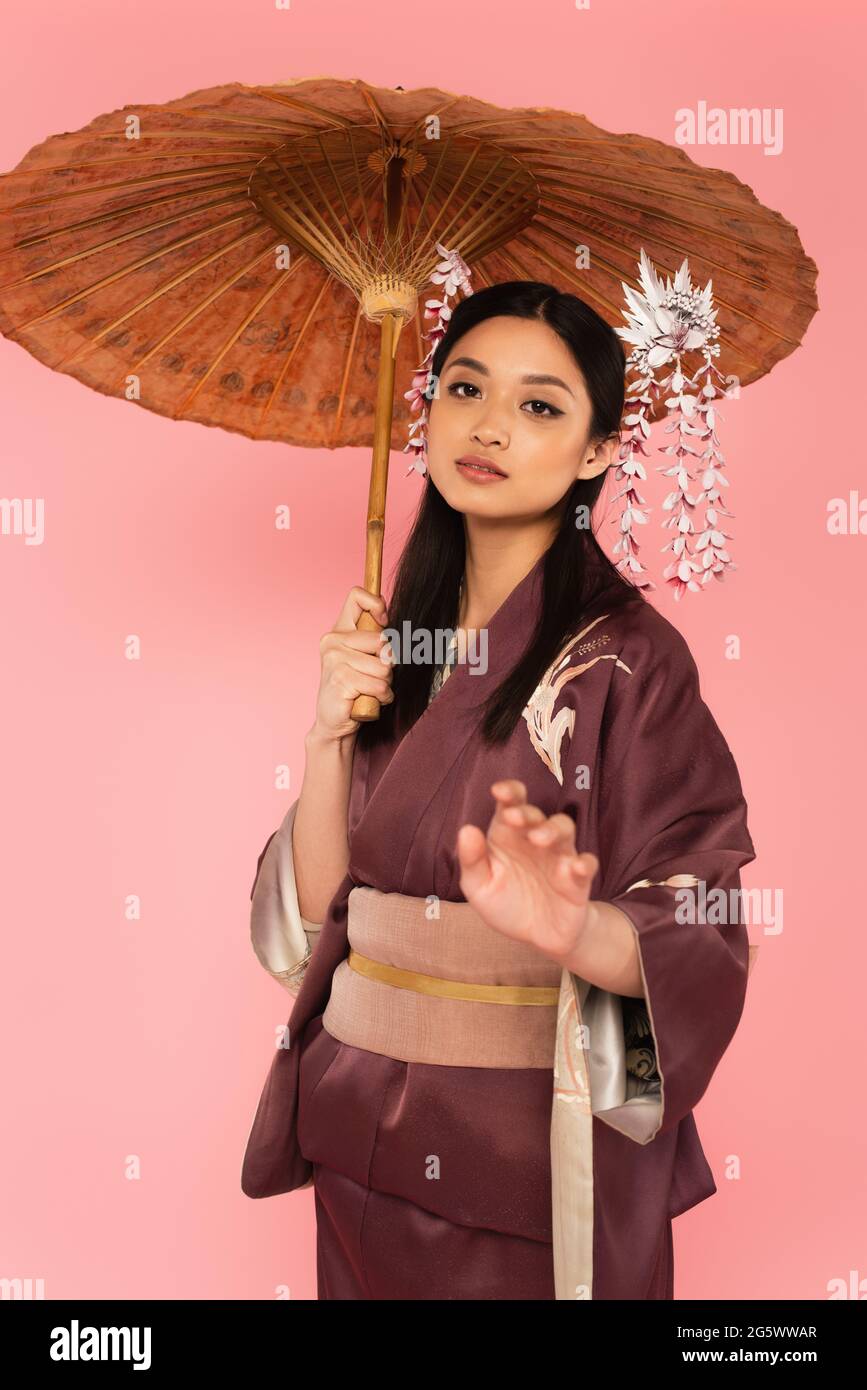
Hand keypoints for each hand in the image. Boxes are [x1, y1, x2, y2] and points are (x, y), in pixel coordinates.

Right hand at [309, 586, 394, 741]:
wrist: (335, 722)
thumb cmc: (353, 690)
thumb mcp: (365, 659)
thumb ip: (374, 639)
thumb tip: (387, 621)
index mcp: (338, 631)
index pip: (357, 596)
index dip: (377, 604)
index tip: (384, 622)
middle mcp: (333, 641)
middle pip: (383, 640)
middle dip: (388, 664)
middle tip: (374, 676)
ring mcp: (334, 660)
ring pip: (384, 667)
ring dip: (385, 684)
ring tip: (370, 690)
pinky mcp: (340, 679)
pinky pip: (379, 685)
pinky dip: (382, 696)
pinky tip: (369, 700)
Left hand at [456, 779, 599, 965]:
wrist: (537, 936)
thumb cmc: (505, 903)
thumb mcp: (479, 887)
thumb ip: (472, 860)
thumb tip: (466, 829)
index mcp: (508, 835)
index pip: (511, 804)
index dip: (509, 792)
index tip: (499, 791)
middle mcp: (535, 840)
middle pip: (536, 815)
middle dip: (526, 813)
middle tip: (515, 818)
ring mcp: (559, 857)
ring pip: (564, 829)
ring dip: (553, 829)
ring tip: (538, 839)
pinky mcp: (578, 880)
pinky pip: (587, 864)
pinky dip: (585, 863)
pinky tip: (576, 867)